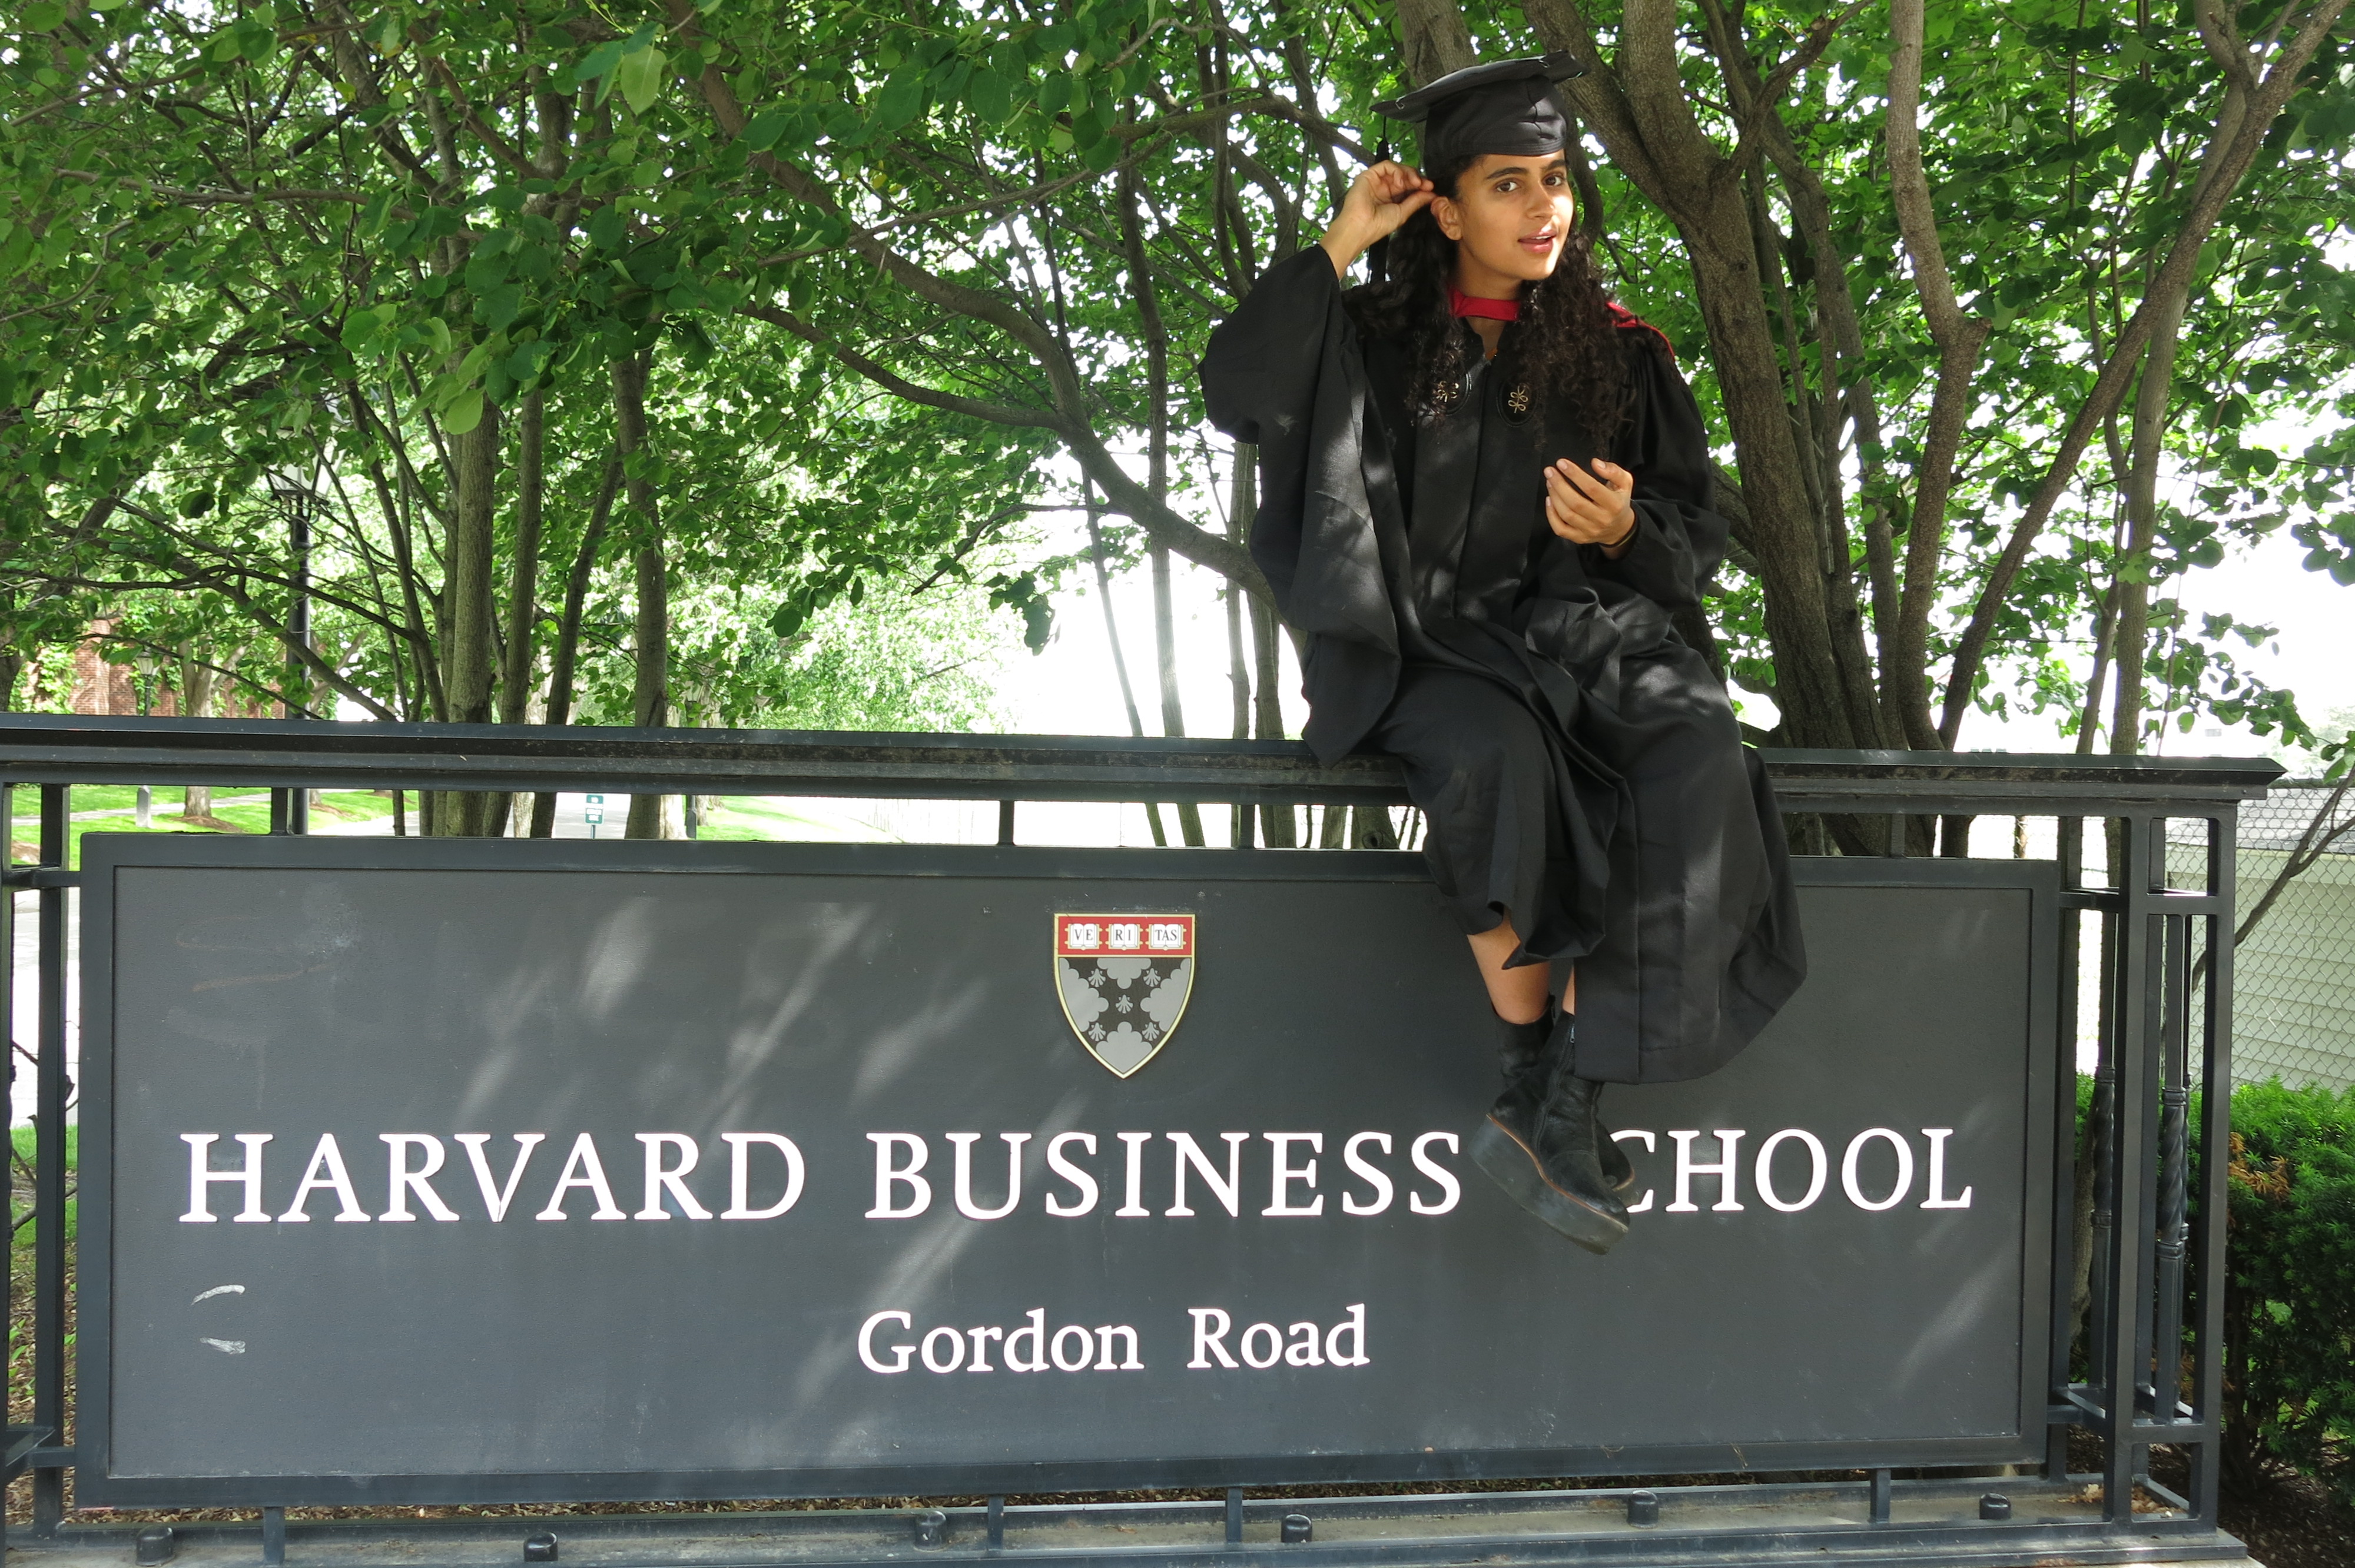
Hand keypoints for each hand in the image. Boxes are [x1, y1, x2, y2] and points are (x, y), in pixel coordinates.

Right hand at [1318, 162, 1433, 277]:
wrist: (1360, 228)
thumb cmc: (1377, 225)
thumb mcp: (1402, 213)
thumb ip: (1416, 201)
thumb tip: (1432, 194)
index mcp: (1391, 198)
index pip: (1409, 186)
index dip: (1420, 184)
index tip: (1430, 188)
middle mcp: (1384, 188)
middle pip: (1404, 175)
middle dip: (1417, 178)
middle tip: (1425, 184)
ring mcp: (1376, 181)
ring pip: (1397, 168)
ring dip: (1409, 173)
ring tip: (1414, 183)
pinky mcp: (1369, 175)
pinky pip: (1386, 165)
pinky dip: (1397, 171)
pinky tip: (1400, 182)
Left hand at [1544, 459, 1637, 555]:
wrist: (1619, 528)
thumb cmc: (1619, 501)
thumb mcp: (1625, 483)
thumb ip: (1613, 471)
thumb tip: (1595, 463)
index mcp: (1614, 505)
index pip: (1591, 488)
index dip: (1575, 474)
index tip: (1562, 463)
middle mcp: (1602, 519)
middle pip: (1575, 502)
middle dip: (1559, 484)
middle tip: (1550, 471)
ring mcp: (1589, 530)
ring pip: (1566, 514)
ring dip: (1554, 496)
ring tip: (1550, 482)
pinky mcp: (1579, 538)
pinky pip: (1560, 529)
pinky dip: (1551, 514)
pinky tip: (1549, 500)